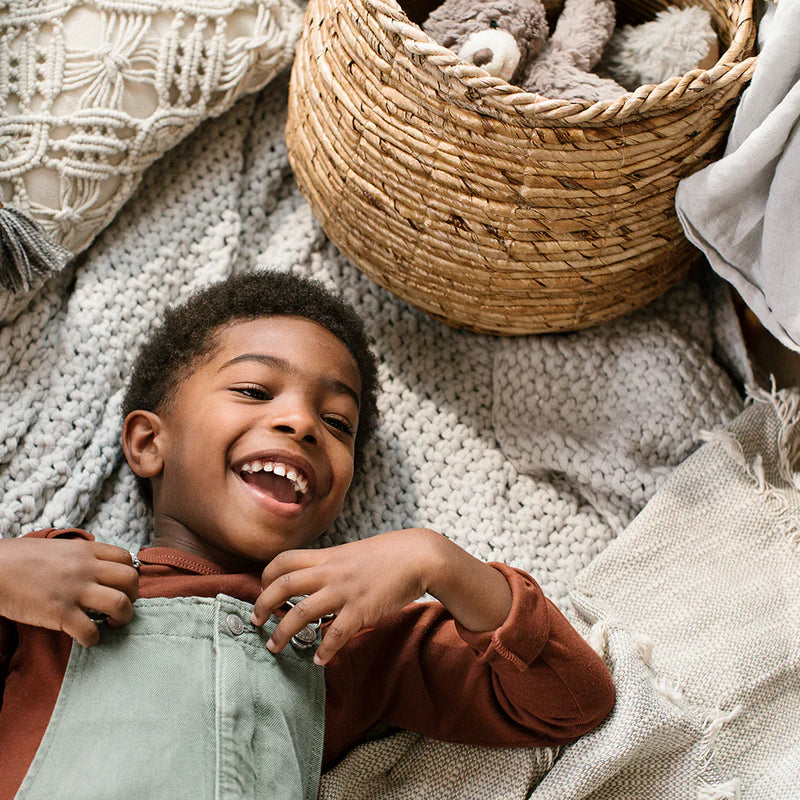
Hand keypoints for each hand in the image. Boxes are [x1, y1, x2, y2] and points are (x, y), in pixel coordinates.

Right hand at [0, 537, 138, 646]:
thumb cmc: (21, 558)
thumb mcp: (59, 548)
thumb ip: (82, 556)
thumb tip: (99, 567)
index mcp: (86, 550)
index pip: (126, 559)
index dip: (129, 575)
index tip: (122, 587)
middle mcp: (86, 568)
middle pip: (130, 580)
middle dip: (133, 596)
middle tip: (122, 606)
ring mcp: (74, 591)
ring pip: (120, 604)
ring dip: (123, 618)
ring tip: (112, 623)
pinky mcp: (60, 614)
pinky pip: (90, 631)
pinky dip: (94, 638)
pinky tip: (87, 638)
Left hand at [252, 528, 511, 665]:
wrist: (420, 555)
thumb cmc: (390, 555)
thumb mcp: (355, 553)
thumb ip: (335, 565)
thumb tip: (320, 581)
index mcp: (328, 556)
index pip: (285, 560)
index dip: (267, 575)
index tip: (262, 589)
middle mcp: (331, 572)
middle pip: (283, 585)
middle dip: (263, 604)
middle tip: (256, 621)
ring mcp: (345, 591)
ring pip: (300, 613)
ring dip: (283, 633)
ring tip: (275, 647)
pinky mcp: (361, 609)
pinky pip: (334, 634)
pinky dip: (324, 650)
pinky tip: (318, 660)